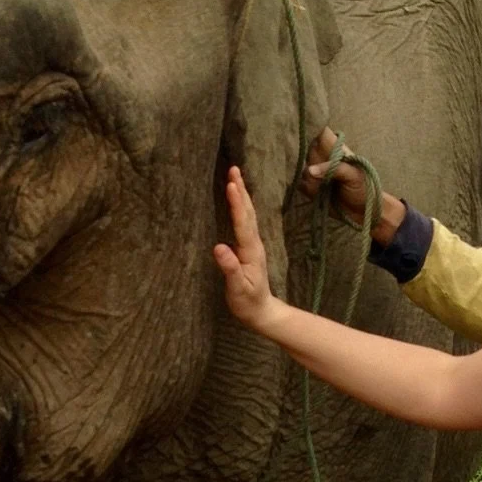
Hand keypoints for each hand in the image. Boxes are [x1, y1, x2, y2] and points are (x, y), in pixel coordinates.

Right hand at [214, 167, 282, 334]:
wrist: (262, 312)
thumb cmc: (248, 302)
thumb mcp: (238, 288)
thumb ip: (230, 268)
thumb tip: (219, 247)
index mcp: (250, 250)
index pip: (242, 222)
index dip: (236, 203)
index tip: (231, 184)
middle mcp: (254, 243)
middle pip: (247, 212)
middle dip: (241, 189)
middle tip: (234, 169)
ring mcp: (253, 245)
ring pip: (248, 214)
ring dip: (242, 194)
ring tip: (235, 177)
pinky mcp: (249, 248)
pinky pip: (245, 221)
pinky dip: (241, 206)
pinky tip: (238, 200)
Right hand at [300, 126, 406, 244]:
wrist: (365, 212)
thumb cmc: (365, 187)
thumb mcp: (354, 175)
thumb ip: (333, 168)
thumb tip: (309, 170)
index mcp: (334, 147)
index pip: (319, 128)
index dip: (309, 124)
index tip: (297, 125)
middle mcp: (321, 156)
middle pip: (302, 146)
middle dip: (298, 152)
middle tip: (307, 163)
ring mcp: (314, 172)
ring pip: (297, 166)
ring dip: (303, 174)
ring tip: (320, 183)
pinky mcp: (310, 187)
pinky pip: (298, 183)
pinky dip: (304, 187)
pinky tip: (316, 192)